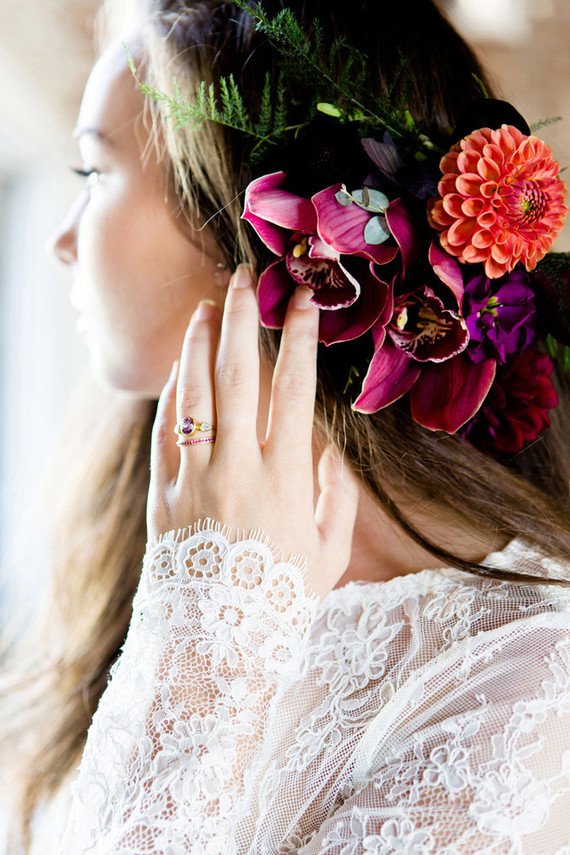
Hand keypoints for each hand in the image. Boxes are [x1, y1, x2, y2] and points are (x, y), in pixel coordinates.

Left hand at [147, 265, 358, 598]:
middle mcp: (238, 469)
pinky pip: (166, 431)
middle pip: (238, 377)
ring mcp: (194, 479)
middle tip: (245, 279)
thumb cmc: (281, 600)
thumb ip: (337, 495)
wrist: (217, 644)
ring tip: (207, 307)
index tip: (304, 300)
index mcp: (286, 480)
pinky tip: (180, 366)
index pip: (294, 390)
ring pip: (194, 395)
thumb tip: (334, 449)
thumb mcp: (329, 553)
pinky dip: (173, 393)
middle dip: (243, 320)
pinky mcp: (162, 495)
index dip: (300, 339)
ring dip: (201, 344)